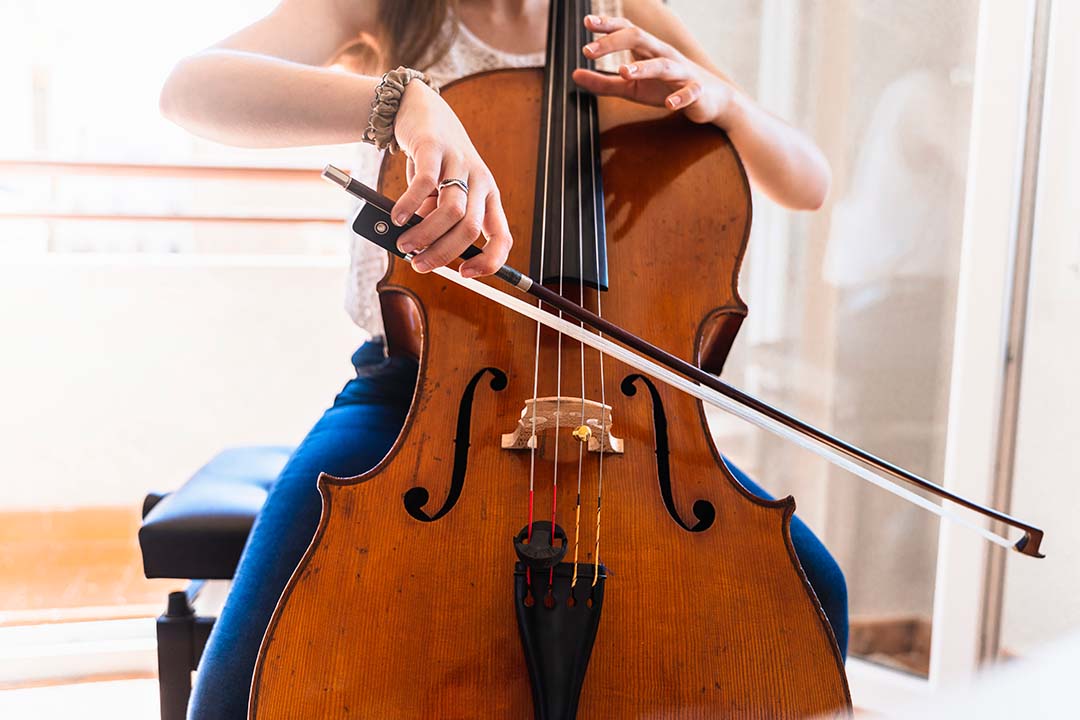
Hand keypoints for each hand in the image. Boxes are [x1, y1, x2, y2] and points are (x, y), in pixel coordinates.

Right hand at [389, 81, 511, 277]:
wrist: (421, 110)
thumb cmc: (433, 161)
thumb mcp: (441, 194)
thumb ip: (435, 220)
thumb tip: (420, 249)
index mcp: (488, 197)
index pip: (502, 237)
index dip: (489, 262)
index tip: (465, 275)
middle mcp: (480, 181)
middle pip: (471, 229)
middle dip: (444, 254)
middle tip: (419, 264)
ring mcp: (459, 163)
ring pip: (450, 211)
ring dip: (424, 235)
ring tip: (404, 243)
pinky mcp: (435, 148)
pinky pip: (425, 183)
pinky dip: (408, 206)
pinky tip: (396, 216)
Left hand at [573, 14, 737, 126]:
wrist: (710, 100)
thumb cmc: (666, 89)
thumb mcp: (630, 88)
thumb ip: (603, 83)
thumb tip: (574, 74)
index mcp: (647, 50)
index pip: (626, 30)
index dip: (607, 25)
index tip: (586, 22)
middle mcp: (663, 55)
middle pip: (639, 38)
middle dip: (614, 41)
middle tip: (589, 49)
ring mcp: (681, 72)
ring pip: (662, 64)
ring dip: (643, 67)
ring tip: (624, 72)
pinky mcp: (696, 91)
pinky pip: (689, 92)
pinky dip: (679, 97)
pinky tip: (669, 104)